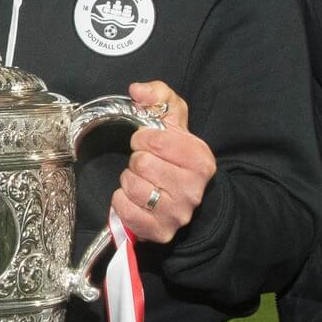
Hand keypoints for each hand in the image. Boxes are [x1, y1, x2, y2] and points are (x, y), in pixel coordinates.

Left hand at [111, 81, 216, 244]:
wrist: (189, 199)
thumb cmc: (177, 157)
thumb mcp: (174, 121)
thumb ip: (159, 97)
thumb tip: (138, 90)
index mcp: (200, 159)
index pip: (154, 140)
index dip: (143, 138)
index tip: (146, 143)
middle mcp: (192, 189)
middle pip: (141, 163)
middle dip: (137, 161)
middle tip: (146, 165)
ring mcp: (177, 214)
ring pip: (131, 186)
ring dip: (129, 181)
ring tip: (143, 181)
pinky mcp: (160, 231)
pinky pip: (124, 209)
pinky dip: (121, 201)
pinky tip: (135, 198)